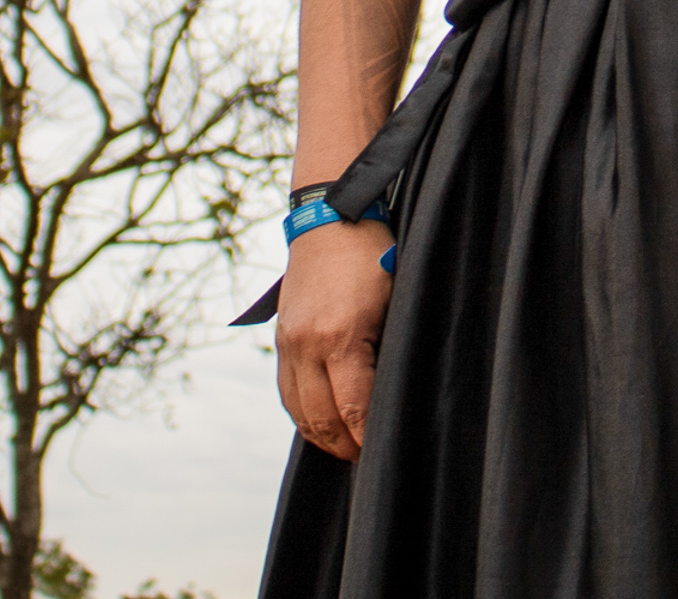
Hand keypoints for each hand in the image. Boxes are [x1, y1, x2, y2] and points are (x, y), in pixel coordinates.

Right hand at [274, 217, 396, 459]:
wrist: (329, 217)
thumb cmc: (374, 254)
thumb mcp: (395, 298)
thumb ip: (390, 346)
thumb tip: (397, 391)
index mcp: (342, 336)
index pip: (353, 407)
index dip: (366, 437)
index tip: (381, 454)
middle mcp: (308, 344)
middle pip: (321, 417)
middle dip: (344, 445)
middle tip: (366, 459)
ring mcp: (289, 341)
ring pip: (298, 410)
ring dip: (320, 436)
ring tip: (345, 448)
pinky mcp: (281, 336)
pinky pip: (286, 389)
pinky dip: (301, 414)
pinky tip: (320, 422)